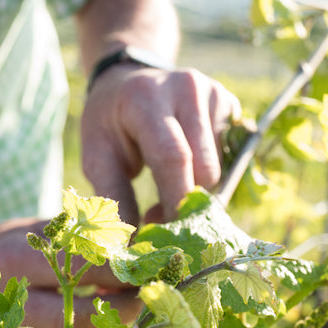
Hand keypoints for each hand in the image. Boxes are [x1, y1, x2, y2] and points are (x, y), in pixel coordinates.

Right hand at [0, 217, 140, 327]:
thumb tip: (137, 253)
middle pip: (74, 320)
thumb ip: (88, 239)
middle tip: (144, 300)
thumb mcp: (47, 230)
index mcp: (14, 262)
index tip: (145, 274)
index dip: (115, 277)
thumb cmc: (18, 247)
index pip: (76, 274)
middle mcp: (7, 306)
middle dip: (117, 312)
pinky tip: (100, 326)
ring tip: (126, 309)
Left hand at [80, 64, 241, 223]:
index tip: (165, 236)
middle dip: (185, 203)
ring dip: (196, 189)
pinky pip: (228, 157)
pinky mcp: (230, 103)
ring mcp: (213, 93)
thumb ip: (114, 196)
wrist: (128, 81)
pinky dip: (207, 173)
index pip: (173, 157)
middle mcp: (186, 87)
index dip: (174, 203)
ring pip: (219, 167)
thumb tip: (129, 246)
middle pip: (204, 168)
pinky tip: (185, 166)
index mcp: (146, 97)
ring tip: (166, 186)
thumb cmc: (110, 125)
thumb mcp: (97, 156)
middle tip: (159, 217)